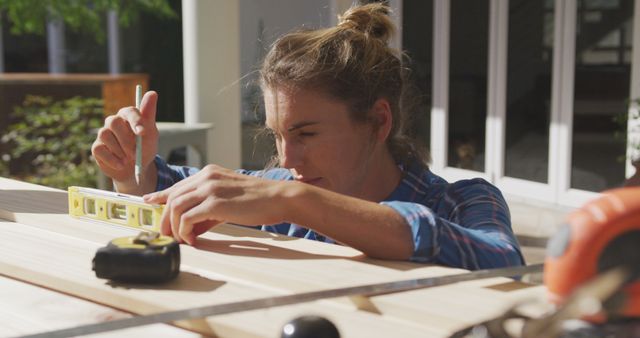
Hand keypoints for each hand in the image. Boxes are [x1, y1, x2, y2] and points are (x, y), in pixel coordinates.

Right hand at [91, 91, 158, 185]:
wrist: (136, 169)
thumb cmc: (145, 148)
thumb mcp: (150, 133)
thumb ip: (149, 114)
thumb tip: (152, 93)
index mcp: (128, 115)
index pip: (129, 111)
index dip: (135, 121)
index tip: (142, 132)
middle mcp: (114, 122)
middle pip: (113, 122)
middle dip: (126, 139)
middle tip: (135, 152)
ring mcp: (104, 134)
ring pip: (105, 135)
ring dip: (119, 150)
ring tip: (129, 159)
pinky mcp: (97, 147)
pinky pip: (100, 149)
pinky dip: (112, 159)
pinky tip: (121, 164)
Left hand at [143, 164, 289, 244]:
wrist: (278, 198)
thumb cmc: (258, 201)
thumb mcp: (228, 200)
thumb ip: (208, 210)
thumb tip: (191, 228)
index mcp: (209, 173)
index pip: (179, 185)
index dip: (161, 195)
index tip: (150, 202)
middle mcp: (206, 177)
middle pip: (173, 197)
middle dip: (165, 219)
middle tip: (167, 235)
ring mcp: (210, 188)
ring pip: (176, 207)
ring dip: (174, 227)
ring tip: (180, 239)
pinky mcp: (215, 202)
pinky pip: (187, 218)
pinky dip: (185, 231)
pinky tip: (192, 239)